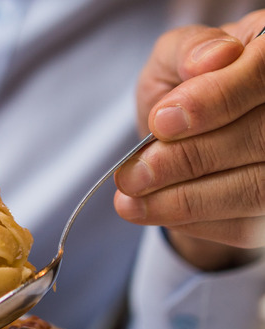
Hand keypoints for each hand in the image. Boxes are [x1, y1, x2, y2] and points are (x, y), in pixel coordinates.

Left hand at [114, 11, 264, 270]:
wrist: (186, 133)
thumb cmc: (184, 87)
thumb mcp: (173, 59)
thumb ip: (186, 50)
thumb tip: (208, 61)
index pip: (263, 72)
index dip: (217, 99)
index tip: (162, 122)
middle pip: (262, 139)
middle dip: (188, 160)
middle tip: (132, 174)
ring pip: (256, 188)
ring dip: (186, 200)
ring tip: (130, 201)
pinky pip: (245, 225)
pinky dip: (195, 221)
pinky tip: (155, 210)